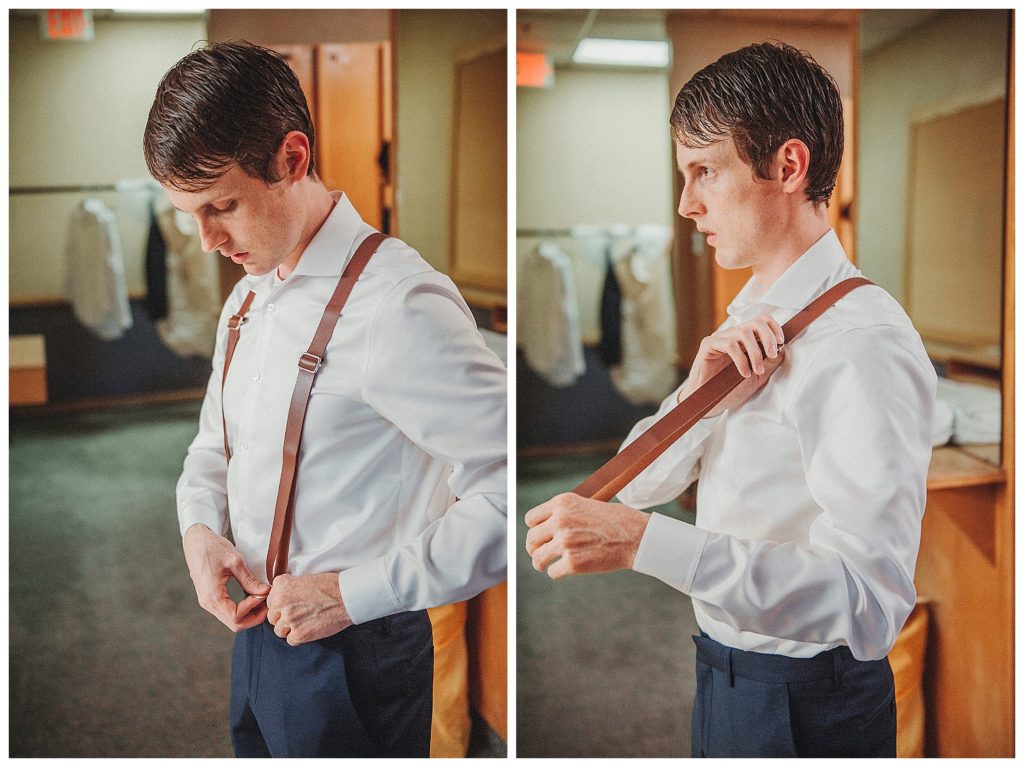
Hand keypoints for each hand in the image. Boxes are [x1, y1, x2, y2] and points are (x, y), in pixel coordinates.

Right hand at [182, 523, 269, 631]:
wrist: (196, 540)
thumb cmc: (213, 547)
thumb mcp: (234, 561)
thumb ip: (249, 580)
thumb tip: (265, 592)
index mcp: (212, 595)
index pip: (235, 617)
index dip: (254, 609)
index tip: (265, 595)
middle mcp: (208, 603)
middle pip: (234, 624)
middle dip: (254, 617)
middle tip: (268, 603)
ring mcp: (207, 602)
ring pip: (231, 619)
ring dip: (249, 614)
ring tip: (262, 599)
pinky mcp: (210, 598)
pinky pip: (227, 611)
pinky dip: (242, 609)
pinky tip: (253, 598)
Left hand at [266, 572, 352, 645]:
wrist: (347, 597)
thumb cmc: (331, 587)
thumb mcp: (304, 579)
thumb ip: (289, 589)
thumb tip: (280, 599)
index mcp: (282, 586)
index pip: (270, 602)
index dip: (281, 606)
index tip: (290, 606)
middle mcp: (281, 602)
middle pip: (273, 617)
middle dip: (283, 618)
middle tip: (299, 615)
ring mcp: (289, 619)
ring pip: (280, 630)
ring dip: (290, 629)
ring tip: (305, 622)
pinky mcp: (298, 634)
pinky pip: (291, 640)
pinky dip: (299, 637)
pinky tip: (310, 629)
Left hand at [525, 493, 650, 577]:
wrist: (636, 537)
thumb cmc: (616, 521)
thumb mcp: (587, 505)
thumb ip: (565, 513)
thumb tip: (546, 527)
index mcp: (562, 503)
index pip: (531, 519)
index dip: (535, 529)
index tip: (541, 536)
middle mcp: (560, 520)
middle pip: (531, 539)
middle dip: (534, 548)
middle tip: (539, 554)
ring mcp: (565, 542)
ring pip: (537, 558)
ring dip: (540, 563)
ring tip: (544, 566)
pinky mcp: (572, 562)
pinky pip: (553, 572)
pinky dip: (557, 573)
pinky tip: (564, 570)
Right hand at [679, 314, 785, 417]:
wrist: (710, 403)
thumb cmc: (731, 389)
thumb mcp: (758, 376)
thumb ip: (769, 362)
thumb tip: (782, 349)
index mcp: (745, 339)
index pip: (762, 321)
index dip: (774, 328)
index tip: (781, 342)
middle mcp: (732, 335)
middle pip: (755, 322)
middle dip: (768, 337)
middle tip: (771, 355)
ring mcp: (720, 338)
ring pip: (743, 333)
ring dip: (755, 352)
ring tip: (757, 370)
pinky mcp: (708, 345)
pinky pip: (729, 344)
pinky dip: (741, 359)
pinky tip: (744, 373)